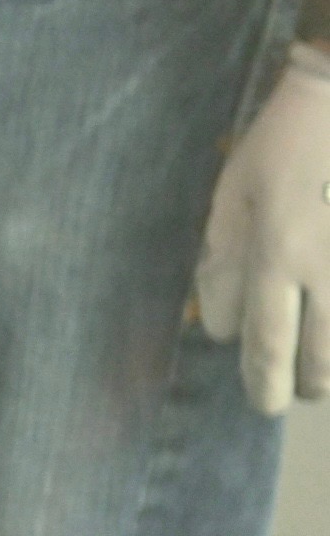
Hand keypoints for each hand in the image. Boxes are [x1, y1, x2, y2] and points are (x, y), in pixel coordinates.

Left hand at [197, 41, 329, 413]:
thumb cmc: (284, 141)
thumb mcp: (233, 192)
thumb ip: (221, 258)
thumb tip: (217, 325)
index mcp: (279, 253)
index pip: (266, 343)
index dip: (260, 379)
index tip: (260, 394)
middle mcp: (327, 269)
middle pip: (321, 360)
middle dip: (302, 385)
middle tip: (290, 392)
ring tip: (318, 376)